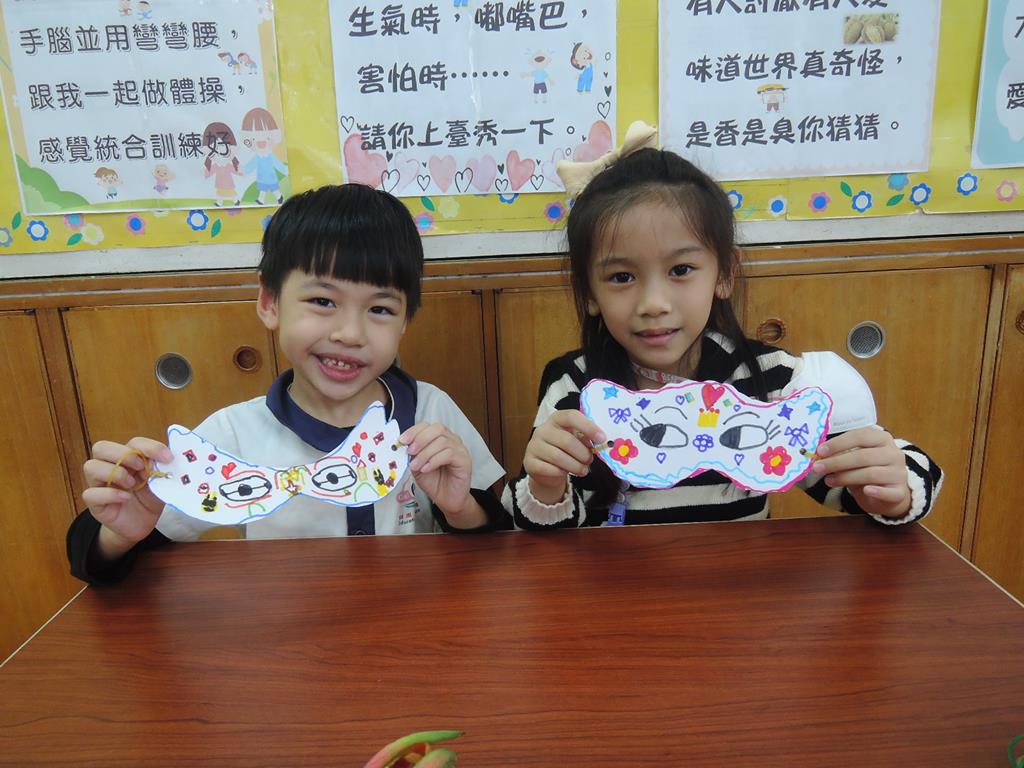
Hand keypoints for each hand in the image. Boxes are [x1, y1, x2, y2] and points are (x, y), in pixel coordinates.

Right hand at [82, 438, 171, 557]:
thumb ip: (161, 469)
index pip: (132, 442)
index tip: (167, 458)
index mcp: (127, 458)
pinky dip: (109, 494)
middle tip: (142, 467)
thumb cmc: (149, 498)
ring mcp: (99, 484)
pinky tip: (126, 497)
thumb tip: (169, 457)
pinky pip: (90, 494)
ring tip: (132, 484)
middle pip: (101, 447)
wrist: (143, 523)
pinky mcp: (95, 503)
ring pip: (90, 466)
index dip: (149, 447)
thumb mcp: (160, 482)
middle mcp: (109, 467)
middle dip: (123, 454)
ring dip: (114, 472)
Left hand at [401, 422, 480, 525]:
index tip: (402, 440)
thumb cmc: (433, 481)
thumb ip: (412, 455)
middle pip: (437, 429)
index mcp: (439, 438)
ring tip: (416, 466)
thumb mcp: (417, 466)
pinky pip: (449, 454)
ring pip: (442, 441)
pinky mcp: (465, 460)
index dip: (414, 431)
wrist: (446, 500)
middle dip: (420, 439)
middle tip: (410, 452)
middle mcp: (451, 440)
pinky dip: (434, 460)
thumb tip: (402, 445)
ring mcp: (460, 449)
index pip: (427, 425)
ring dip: (425, 453)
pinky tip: (426, 469)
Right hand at [523, 410, 604, 504]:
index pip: (571, 416)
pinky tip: (565, 473)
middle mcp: (542, 430)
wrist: (545, 469)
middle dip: (583, 453)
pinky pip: (548, 469)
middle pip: (566, 440)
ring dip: (575, 466)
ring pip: (558, 457)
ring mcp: (534, 446)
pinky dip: (561, 473)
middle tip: (590, 460)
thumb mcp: (575, 440)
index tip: (602, 439)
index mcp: (556, 419)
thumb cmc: (564, 451)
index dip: (588, 427)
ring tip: (583, 470)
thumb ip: (584, 438)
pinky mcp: (529, 462)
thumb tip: (599, 441)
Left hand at [813, 428, 910, 517]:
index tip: (820, 451)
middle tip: (818, 468)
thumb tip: (819, 455)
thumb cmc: (869, 469)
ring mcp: (899, 473)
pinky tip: (865, 491)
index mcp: (882, 438)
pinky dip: (876, 491)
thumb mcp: (856, 458)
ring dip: (846, 477)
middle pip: (863, 456)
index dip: (839, 443)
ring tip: (828, 481)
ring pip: (871, 473)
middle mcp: (894, 453)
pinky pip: (888, 492)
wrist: (890, 492)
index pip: (860, 436)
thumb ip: (842, 454)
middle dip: (837, 462)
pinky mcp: (900, 492)